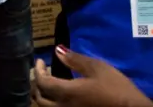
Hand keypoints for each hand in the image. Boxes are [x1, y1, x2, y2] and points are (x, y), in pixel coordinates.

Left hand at [34, 46, 152, 106]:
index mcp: (67, 93)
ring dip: (41, 96)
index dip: (38, 70)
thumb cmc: (117, 88)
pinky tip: (58, 96)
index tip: (40, 61)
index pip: (42, 83)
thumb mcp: (98, 68)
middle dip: (36, 84)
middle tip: (40, 73)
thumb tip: (57, 50)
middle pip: (39, 99)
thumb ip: (75, 60)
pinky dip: (51, 104)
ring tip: (46, 85)